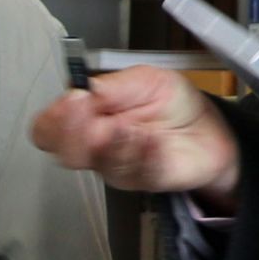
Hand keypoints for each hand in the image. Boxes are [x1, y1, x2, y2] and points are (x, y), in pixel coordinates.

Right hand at [30, 65, 241, 207]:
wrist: (209, 126)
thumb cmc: (171, 102)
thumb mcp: (142, 80)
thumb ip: (111, 86)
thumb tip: (82, 90)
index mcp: (86, 119)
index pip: (49, 129)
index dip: (53, 120)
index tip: (73, 100)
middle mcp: (96, 146)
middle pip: (65, 153)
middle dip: (75, 133)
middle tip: (91, 113)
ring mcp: (119, 166)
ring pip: (101, 163)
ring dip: (114, 143)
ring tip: (131, 126)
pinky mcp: (147, 179)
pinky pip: (138, 173)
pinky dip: (145, 154)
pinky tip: (154, 140)